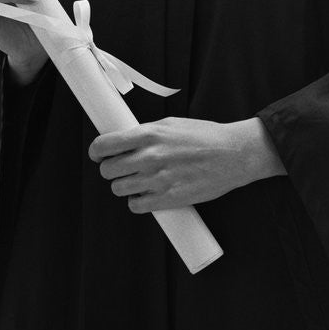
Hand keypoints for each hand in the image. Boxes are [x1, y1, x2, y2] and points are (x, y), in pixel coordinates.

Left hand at [88, 117, 284, 212]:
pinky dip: (137, 201)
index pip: (105, 145)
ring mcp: (158, 180)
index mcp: (149, 134)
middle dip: (110, 169)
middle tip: (120, 167)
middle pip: (108, 170)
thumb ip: (146, 133)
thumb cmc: (204, 136)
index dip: (97, 151)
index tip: (98, 154)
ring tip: (136, 180)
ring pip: (119, 189)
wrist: (232, 155)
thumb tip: (124, 140)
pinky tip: (146, 194)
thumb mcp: (171, 123)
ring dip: (124, 186)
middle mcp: (150, 157)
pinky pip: (136, 205)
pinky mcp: (168, 199)